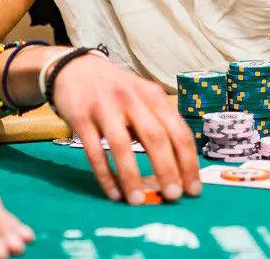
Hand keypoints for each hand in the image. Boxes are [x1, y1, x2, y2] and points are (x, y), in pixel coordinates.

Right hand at [48, 53, 201, 205]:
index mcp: (153, 95)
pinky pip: (94, 151)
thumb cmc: (116, 90)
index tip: (193, 189)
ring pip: (121, 146)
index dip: (189, 162)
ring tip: (139, 201)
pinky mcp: (81, 118)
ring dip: (132, 177)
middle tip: (173, 196)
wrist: (75, 69)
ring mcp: (105, 107)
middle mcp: (132, 99)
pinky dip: (105, 175)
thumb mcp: (142, 98)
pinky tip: (114, 193)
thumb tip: (175, 169)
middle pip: (155, 137)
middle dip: (167, 169)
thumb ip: (157, 125)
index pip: (179, 130)